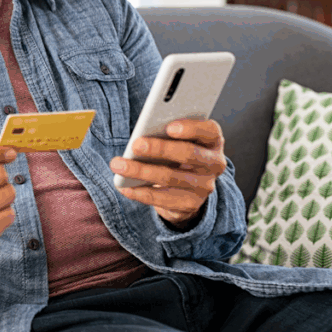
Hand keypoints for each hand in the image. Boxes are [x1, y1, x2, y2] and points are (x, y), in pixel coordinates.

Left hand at [109, 119, 226, 228]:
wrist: (186, 188)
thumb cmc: (176, 153)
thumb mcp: (177, 140)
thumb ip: (166, 132)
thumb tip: (143, 134)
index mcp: (212, 141)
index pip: (210, 131)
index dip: (191, 128)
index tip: (169, 127)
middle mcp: (214, 163)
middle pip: (188, 154)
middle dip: (160, 148)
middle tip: (135, 145)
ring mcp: (204, 186)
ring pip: (171, 177)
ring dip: (141, 171)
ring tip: (118, 164)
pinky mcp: (190, 204)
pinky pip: (162, 199)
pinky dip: (140, 192)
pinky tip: (123, 186)